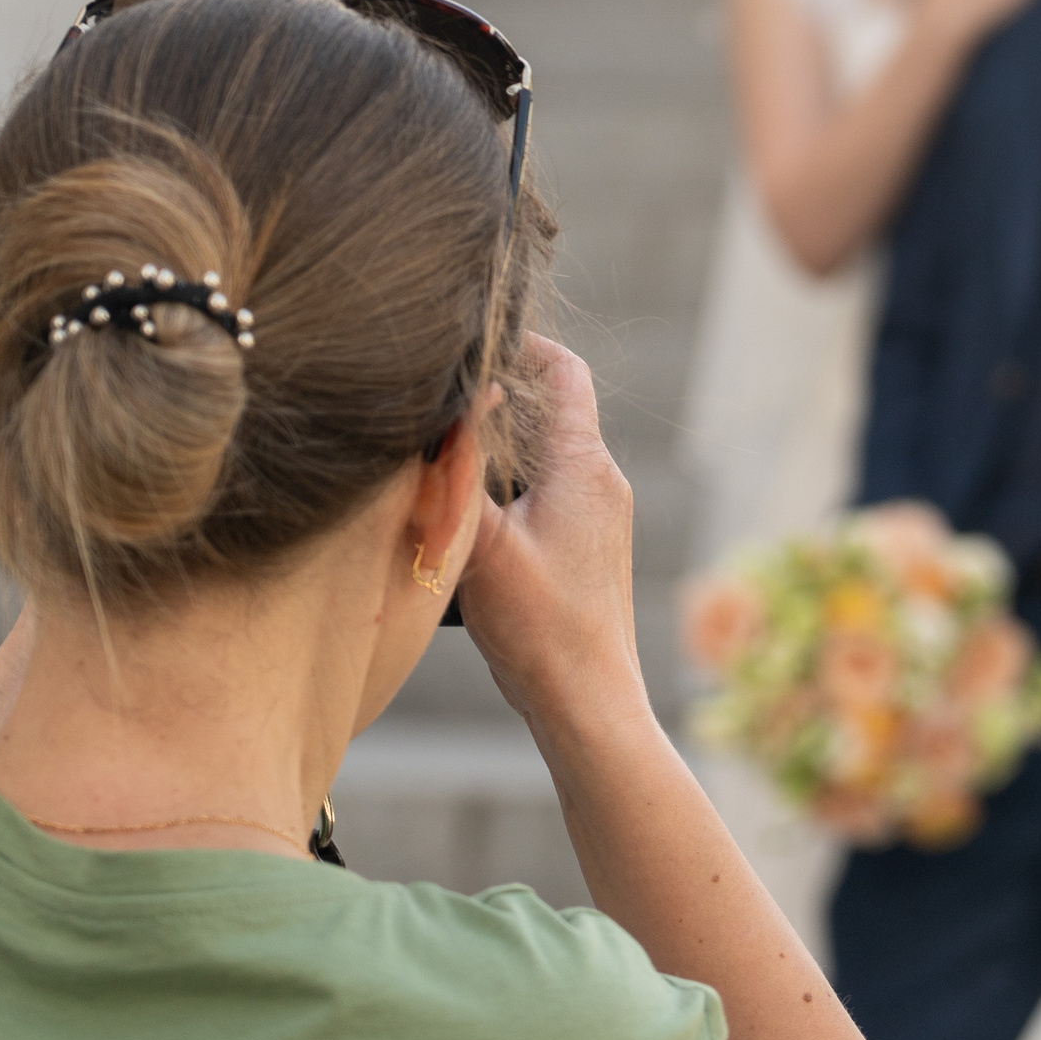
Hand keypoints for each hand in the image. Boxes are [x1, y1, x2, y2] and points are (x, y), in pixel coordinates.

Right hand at [454, 335, 650, 729]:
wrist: (587, 701)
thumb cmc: (542, 624)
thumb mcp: (485, 540)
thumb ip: (460, 469)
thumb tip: (443, 408)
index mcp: (585, 465)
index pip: (564, 372)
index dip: (523, 344)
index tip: (475, 338)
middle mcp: (601, 481)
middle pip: (551, 409)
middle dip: (498, 394)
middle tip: (439, 392)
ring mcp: (599, 516)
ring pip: (543, 455)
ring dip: (498, 446)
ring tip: (442, 448)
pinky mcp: (586, 548)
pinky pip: (545, 494)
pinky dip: (506, 486)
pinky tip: (463, 511)